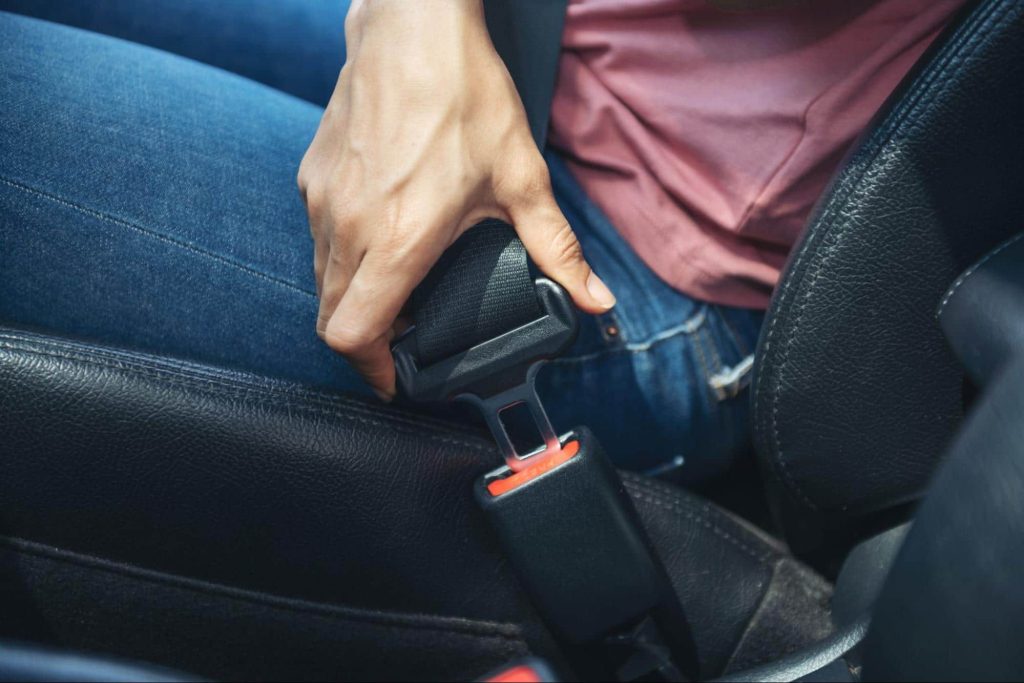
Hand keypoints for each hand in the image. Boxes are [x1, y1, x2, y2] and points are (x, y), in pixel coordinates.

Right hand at [298, 0, 614, 399]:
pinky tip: (379, 243)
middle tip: (403, 345)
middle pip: (331, 318)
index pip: (353, 334)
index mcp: (399, 239)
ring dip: (352, 301)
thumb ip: (557, 249)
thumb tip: (595, 299)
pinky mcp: (313, 177)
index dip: (370, 371)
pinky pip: (316, 239)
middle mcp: (348, 227)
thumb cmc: (463, 96)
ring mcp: (323, 201)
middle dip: (364, 344)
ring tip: (396, 296)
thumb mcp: (520, 179)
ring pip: (321, 280)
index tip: (396, 379)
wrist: (412, 27)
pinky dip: (341, 261)